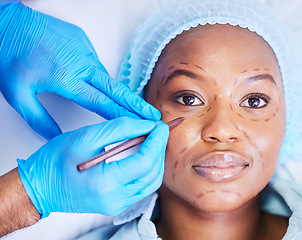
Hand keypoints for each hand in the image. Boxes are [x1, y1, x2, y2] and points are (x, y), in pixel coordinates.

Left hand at [0, 2, 159, 139]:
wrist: (7, 22)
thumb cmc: (9, 54)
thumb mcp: (16, 93)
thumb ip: (37, 119)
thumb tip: (55, 137)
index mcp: (67, 78)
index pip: (103, 103)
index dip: (124, 116)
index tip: (140, 123)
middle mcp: (81, 63)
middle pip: (116, 89)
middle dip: (137, 104)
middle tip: (152, 115)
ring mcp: (83, 50)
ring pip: (105, 76)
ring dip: (117, 92)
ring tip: (130, 106)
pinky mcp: (82, 40)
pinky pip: (96, 62)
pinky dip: (100, 75)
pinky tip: (99, 83)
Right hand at [17, 117, 168, 216]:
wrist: (38, 188)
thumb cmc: (53, 162)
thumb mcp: (86, 137)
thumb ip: (120, 129)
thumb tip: (146, 125)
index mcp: (106, 183)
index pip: (145, 161)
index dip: (157, 141)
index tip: (161, 126)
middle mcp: (115, 199)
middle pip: (152, 173)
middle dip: (159, 149)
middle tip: (158, 130)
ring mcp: (116, 205)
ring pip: (150, 182)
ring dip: (155, 160)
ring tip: (152, 140)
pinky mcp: (116, 204)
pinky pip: (141, 187)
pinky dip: (146, 169)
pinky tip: (143, 154)